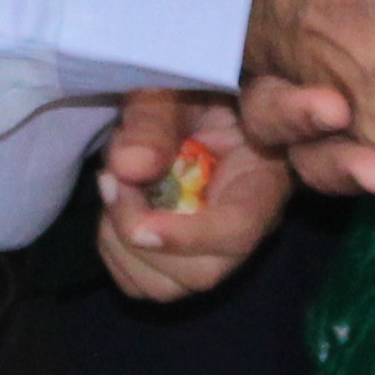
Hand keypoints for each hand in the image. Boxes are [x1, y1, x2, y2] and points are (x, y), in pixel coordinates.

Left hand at [93, 85, 293, 301]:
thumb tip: (128, 168)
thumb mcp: (174, 88)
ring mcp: (211, 250)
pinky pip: (142, 283)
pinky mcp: (178, 260)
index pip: (238, 231)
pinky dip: (113, 251)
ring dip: (120, 244)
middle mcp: (245, 228)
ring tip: (112, 187)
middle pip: (201, 272)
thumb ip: (154, 122)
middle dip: (140, 235)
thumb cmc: (191, 90)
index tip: (141, 226)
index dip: (188, 237)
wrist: (188, 102)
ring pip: (166, 286)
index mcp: (262, 182)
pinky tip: (114, 207)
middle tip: (111, 179)